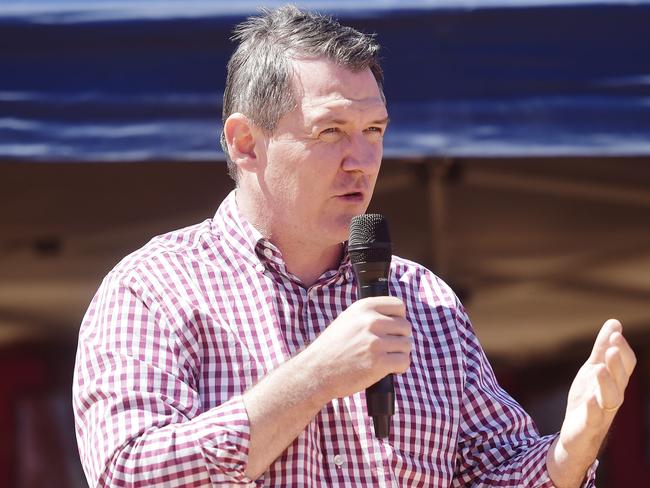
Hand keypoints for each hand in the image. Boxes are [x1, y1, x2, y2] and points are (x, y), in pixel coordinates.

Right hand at [303, 296, 411, 400]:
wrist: (316, 371)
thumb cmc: (332, 348)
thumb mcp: (348, 319)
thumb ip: (370, 314)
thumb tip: (396, 317)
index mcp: (364, 307)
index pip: (399, 305)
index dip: (398, 319)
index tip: (391, 330)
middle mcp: (371, 321)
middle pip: (405, 326)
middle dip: (399, 338)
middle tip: (386, 348)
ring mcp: (375, 341)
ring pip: (406, 345)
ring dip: (399, 354)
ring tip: (384, 359)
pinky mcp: (379, 362)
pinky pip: (404, 361)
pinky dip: (399, 368)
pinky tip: (388, 369)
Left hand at [547, 319, 635, 486]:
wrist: (576, 434)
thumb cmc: (589, 399)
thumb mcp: (593, 369)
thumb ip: (602, 348)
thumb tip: (614, 322)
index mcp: (615, 381)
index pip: (626, 364)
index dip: (622, 349)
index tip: (615, 332)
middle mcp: (613, 395)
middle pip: (621, 378)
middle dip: (617, 361)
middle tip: (613, 344)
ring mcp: (603, 411)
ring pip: (612, 397)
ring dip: (607, 382)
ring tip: (600, 368)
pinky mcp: (589, 425)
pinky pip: (595, 417)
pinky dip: (594, 408)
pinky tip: (590, 399)